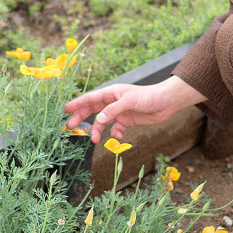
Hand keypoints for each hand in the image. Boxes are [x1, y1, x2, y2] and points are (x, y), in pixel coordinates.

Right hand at [64, 76, 205, 143]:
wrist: (167, 102)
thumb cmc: (149, 96)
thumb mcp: (130, 101)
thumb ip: (113, 110)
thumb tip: (98, 120)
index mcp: (112, 93)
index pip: (91, 98)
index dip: (77, 104)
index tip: (65, 110)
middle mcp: (114, 102)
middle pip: (93, 110)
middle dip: (81, 118)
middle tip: (70, 128)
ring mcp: (120, 111)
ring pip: (103, 121)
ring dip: (97, 130)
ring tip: (93, 140)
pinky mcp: (128, 120)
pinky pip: (116, 128)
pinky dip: (115, 134)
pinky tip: (118, 137)